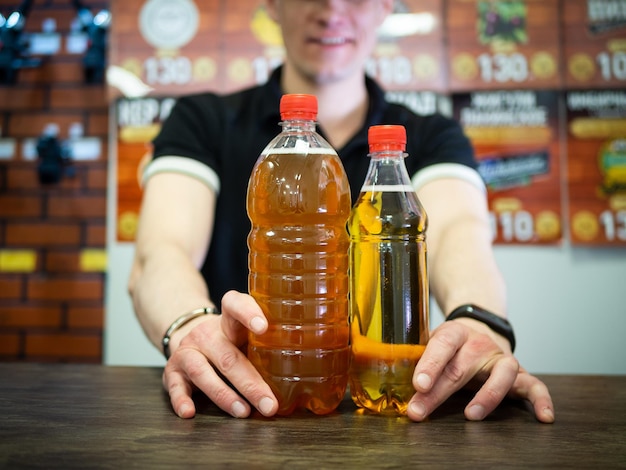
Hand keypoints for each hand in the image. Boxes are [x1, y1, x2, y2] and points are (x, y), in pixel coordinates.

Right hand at [162, 290, 278, 418]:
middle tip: (269, 403)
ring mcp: (188, 351)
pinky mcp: (173, 371)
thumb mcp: (245, 335)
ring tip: (243, 412)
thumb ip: (267, 343)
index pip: (235, 305)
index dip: (248, 313)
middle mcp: (207, 334)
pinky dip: (182, 400)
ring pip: (203, 372)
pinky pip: (175, 386)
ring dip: (224, 395)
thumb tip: (313, 363)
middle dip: (249, 382)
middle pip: (228, 356)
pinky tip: (190, 412)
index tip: (264, 327)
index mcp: (229, 321)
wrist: (188, 336)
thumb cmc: (229, 340)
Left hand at [407, 319, 554, 422]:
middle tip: (419, 411)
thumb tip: (388, 382)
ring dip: (486, 396)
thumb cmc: (449, 344)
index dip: (429, 365)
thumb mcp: (429, 342)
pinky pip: (535, 385)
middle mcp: (480, 344)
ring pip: (501, 374)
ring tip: (471, 416)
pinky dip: (542, 399)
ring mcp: (501, 358)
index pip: (441, 345)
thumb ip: (414, 359)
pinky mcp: (520, 373)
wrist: (480, 328)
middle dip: (438, 392)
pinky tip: (544, 416)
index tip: (418, 384)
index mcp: (454, 333)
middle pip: (461, 368)